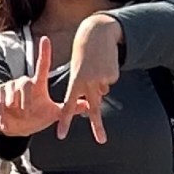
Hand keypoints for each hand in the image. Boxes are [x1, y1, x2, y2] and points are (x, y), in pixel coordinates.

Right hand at [0, 34, 68, 137]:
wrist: (17, 128)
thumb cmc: (37, 118)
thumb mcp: (53, 114)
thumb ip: (69, 110)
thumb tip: (88, 106)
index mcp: (38, 85)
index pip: (42, 65)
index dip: (44, 52)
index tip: (45, 38)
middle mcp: (25, 82)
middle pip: (25, 82)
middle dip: (26, 100)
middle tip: (28, 113)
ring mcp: (11, 86)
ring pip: (12, 89)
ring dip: (16, 105)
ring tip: (19, 114)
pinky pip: (0, 95)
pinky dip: (2, 106)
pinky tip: (6, 112)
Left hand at [56, 15, 121, 141]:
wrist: (97, 32)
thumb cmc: (83, 51)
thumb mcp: (78, 69)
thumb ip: (84, 87)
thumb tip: (96, 100)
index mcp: (75, 81)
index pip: (68, 105)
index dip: (65, 121)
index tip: (61, 135)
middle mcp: (88, 82)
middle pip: (93, 108)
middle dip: (97, 126)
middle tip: (101, 141)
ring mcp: (101, 79)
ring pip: (103, 91)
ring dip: (100, 81)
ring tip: (97, 65)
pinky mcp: (112, 74)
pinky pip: (110, 81)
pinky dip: (108, 74)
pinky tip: (105, 62)